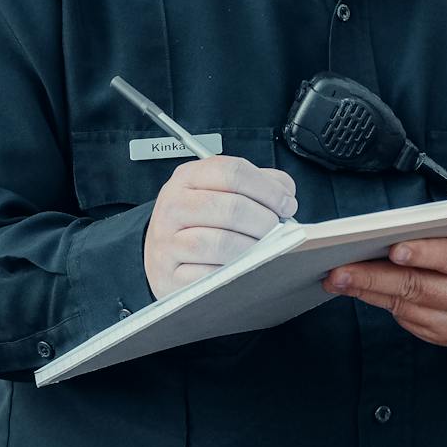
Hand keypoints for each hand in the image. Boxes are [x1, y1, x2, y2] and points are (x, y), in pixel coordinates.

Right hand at [144, 157, 297, 298]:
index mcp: (188, 177)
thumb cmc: (196, 222)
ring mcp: (168, 240)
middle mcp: (174, 205)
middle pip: (232, 208)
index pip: (233, 172)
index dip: (268, 188)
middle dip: (265, 221)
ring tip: (263, 249)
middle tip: (277, 230)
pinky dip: (233, 272)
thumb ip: (255, 183)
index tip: (286, 203)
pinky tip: (241, 267)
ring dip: (253, 248)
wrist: (159, 254)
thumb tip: (285, 192)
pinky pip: (211, 274)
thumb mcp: (218, 191)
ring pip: (222, 242)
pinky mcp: (170, 273)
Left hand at [322, 225, 446, 345]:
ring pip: (404, 306)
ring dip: (366, 291)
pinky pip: (404, 318)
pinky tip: (357, 289)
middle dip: (374, 277)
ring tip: (336, 278)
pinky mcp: (443, 336)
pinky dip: (378, 301)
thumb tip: (409, 219)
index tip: (393, 249)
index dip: (423, 253)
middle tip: (340, 269)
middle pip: (418, 287)